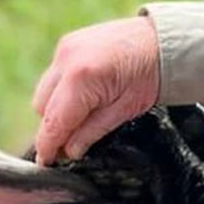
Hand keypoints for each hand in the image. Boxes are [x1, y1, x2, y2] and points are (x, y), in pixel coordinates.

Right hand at [29, 16, 162, 162]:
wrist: (161, 40)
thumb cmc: (149, 75)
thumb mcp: (124, 111)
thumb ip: (91, 132)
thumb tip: (69, 152)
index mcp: (81, 80)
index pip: (53, 122)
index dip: (48, 146)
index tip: (47, 163)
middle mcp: (66, 61)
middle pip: (42, 108)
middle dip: (54, 127)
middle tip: (74, 140)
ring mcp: (64, 49)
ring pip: (44, 92)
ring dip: (56, 108)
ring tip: (82, 115)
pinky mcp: (67, 43)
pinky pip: (53, 76)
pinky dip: (62, 91)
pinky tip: (84, 94)